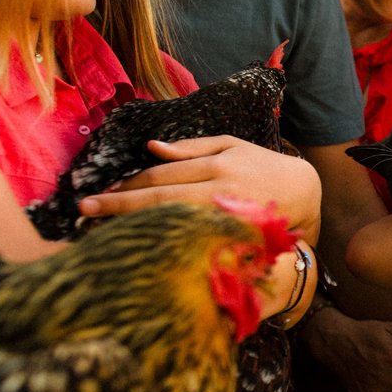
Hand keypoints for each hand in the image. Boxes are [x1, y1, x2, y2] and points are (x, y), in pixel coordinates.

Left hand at [77, 136, 321, 238]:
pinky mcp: (235, 237)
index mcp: (216, 164)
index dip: (126, 185)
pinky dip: (166, 241)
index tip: (97, 193)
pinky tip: (145, 245)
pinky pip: (193, 239)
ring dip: (136, 224)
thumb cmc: (264, 167)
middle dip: (120, 204)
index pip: (160, 175)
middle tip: (85, 210)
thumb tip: (152, 149)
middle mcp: (220, 189)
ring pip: (173, 218)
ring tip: (104, 229)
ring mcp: (228, 216)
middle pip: (160, 196)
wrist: (306, 195)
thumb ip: (192, 147)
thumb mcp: (232, 146)